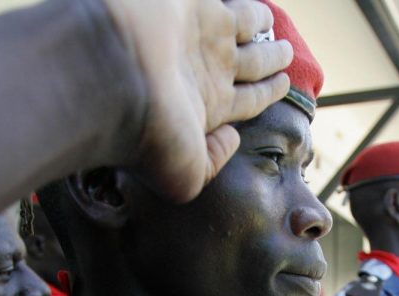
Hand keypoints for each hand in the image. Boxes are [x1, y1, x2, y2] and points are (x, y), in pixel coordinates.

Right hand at [105, 0, 292, 201]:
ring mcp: (195, 36)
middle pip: (249, 64)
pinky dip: (240, 2)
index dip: (267, 92)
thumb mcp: (187, 176)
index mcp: (207, 108)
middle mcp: (203, 72)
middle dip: (269, 59)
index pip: (246, 99)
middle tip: (285, 52)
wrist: (112, 81)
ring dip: (259, 24)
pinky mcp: (185, 3)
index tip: (284, 84)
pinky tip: (252, 2)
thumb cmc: (147, 136)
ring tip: (274, 25)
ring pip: (242, 27)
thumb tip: (233, 137)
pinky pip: (225, 0)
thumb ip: (214, 162)